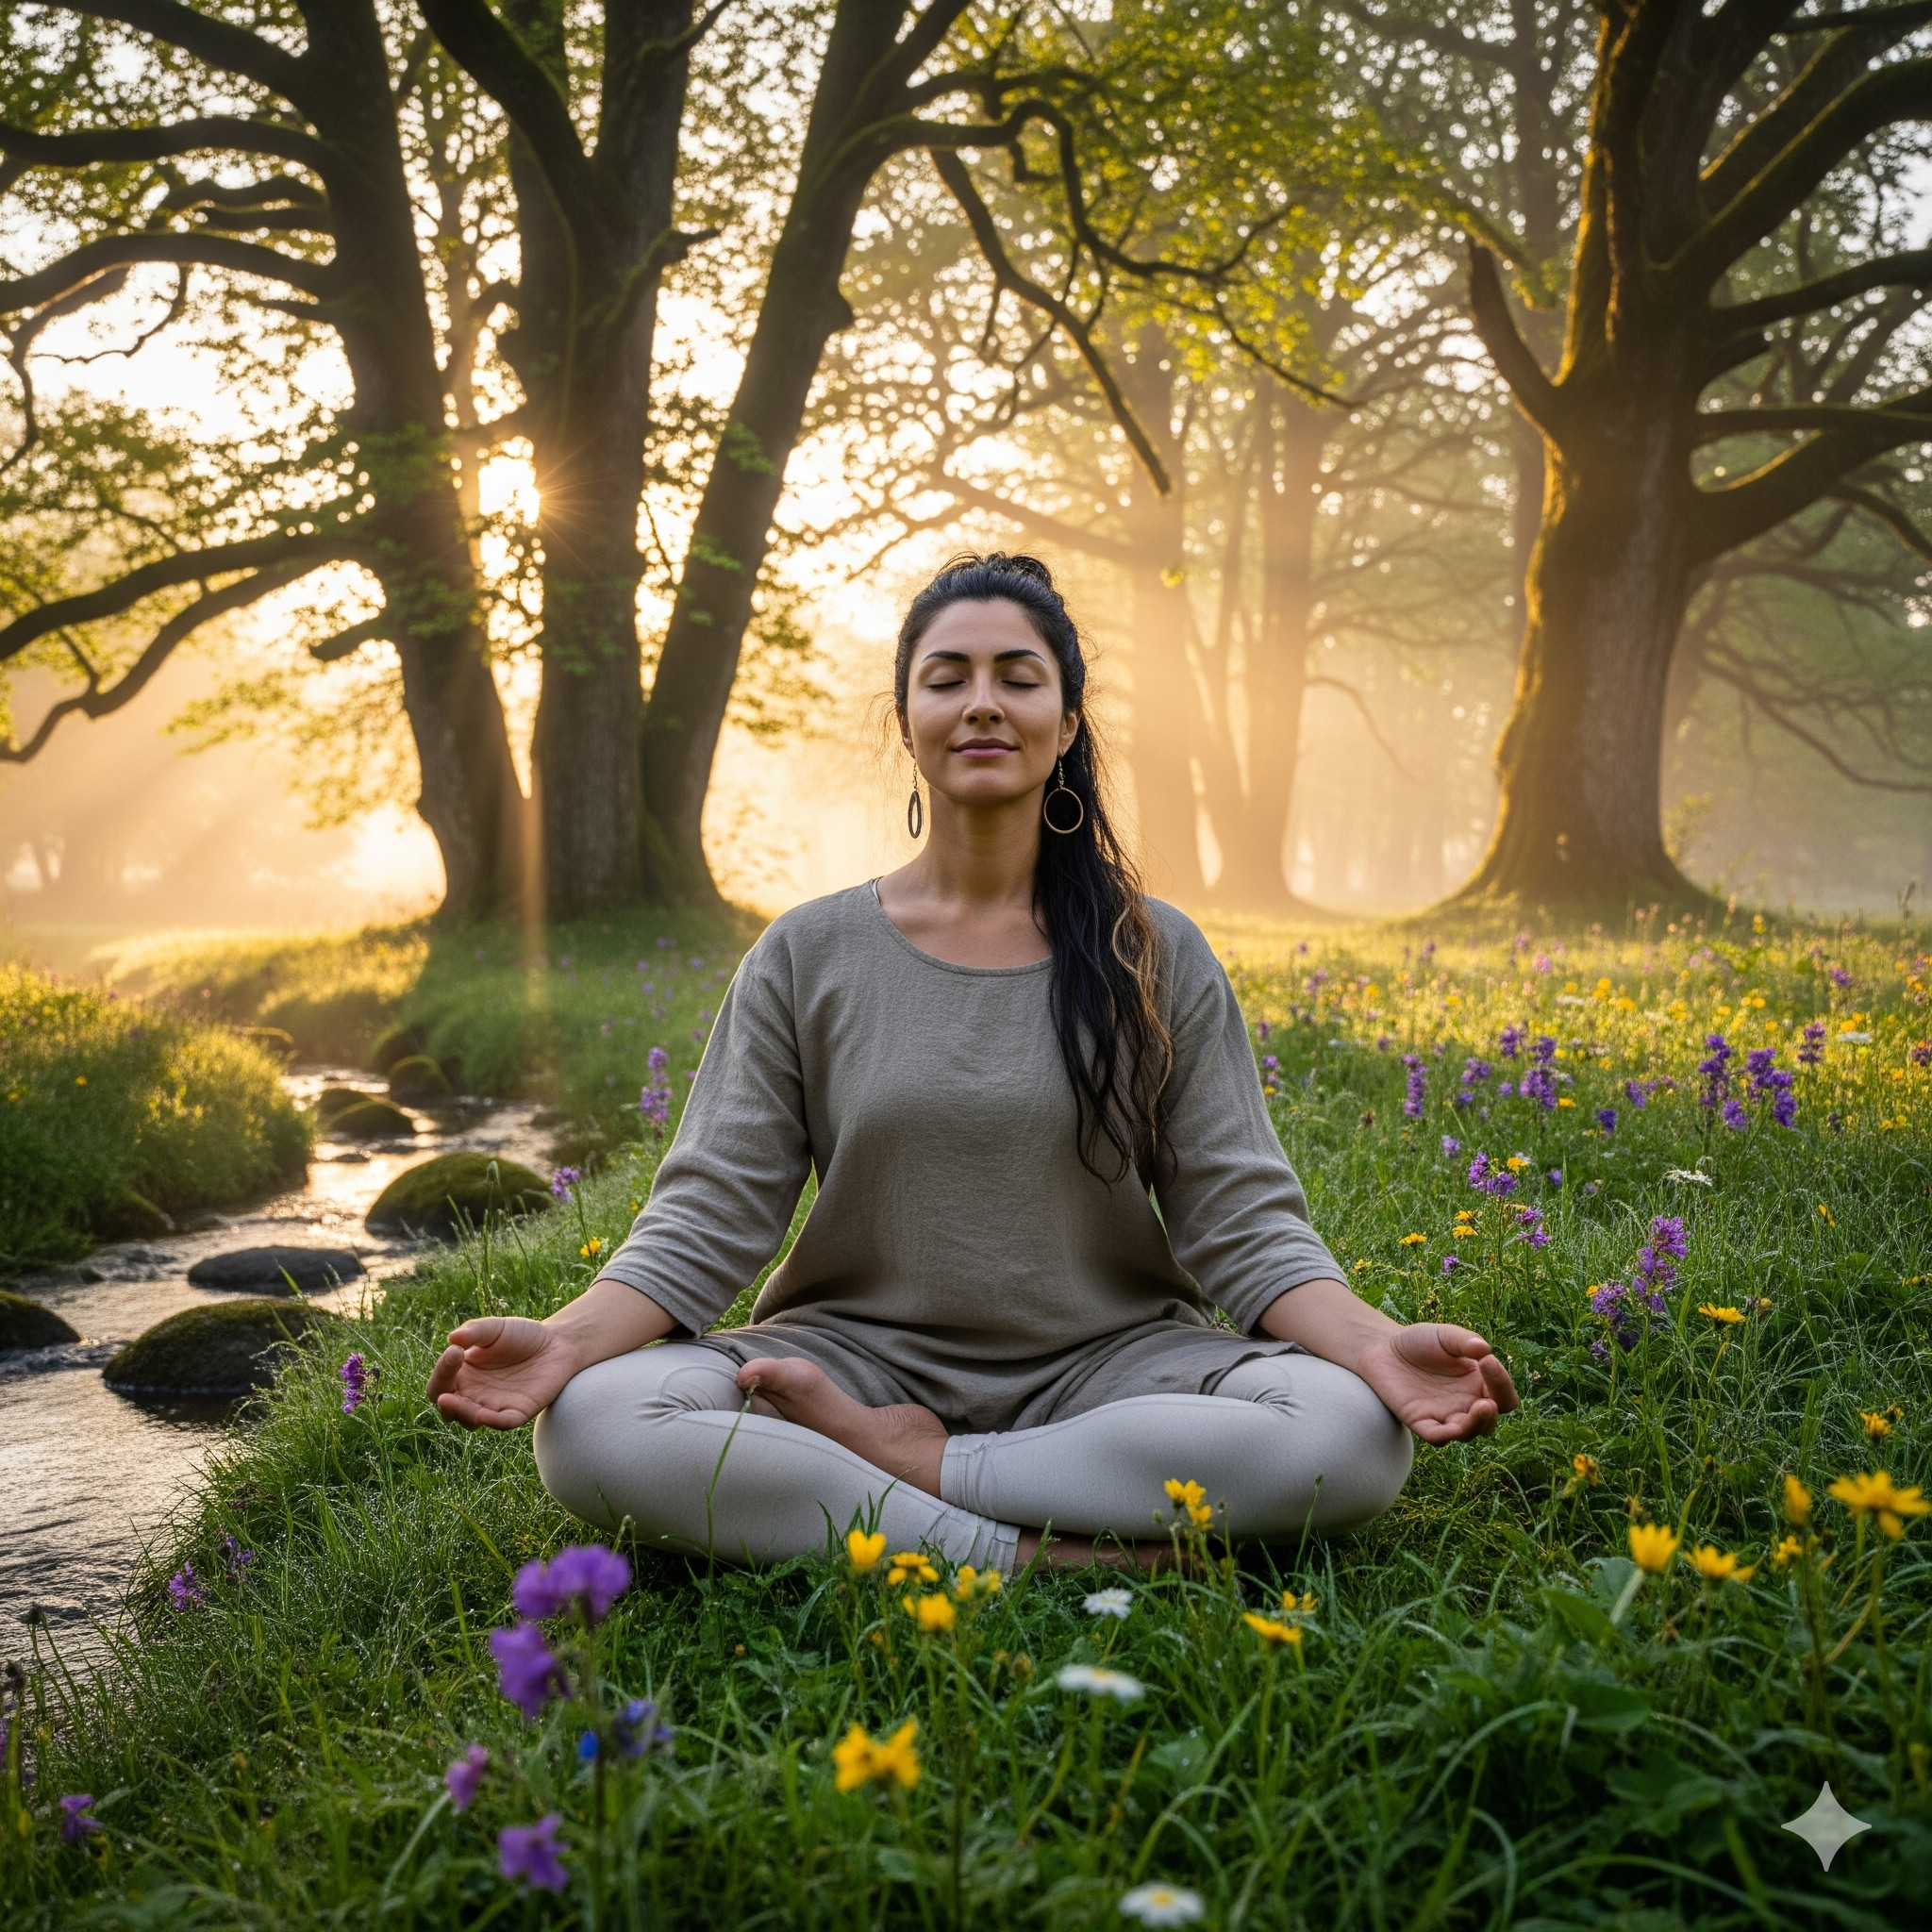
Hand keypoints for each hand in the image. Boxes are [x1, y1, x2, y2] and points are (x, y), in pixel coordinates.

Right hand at [428, 1316, 582, 1429]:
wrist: (557, 1343)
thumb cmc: (521, 1335)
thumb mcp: (495, 1328)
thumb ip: (474, 1331)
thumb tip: (452, 1338)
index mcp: (463, 1375)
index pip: (439, 1384)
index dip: (441, 1372)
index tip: (455, 1351)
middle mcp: (474, 1395)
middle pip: (448, 1409)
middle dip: (445, 1402)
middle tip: (446, 1394)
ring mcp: (495, 1406)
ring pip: (470, 1420)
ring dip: (463, 1413)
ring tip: (457, 1402)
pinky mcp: (519, 1412)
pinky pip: (502, 1423)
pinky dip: (492, 1422)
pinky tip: (483, 1414)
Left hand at [1354, 1323, 1518, 1443]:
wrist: (1384, 1348)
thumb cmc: (1420, 1342)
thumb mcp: (1444, 1335)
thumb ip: (1465, 1341)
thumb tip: (1485, 1350)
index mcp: (1479, 1384)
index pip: (1504, 1396)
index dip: (1502, 1383)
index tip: (1486, 1361)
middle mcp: (1465, 1404)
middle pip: (1489, 1421)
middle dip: (1491, 1414)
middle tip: (1486, 1401)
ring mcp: (1443, 1416)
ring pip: (1467, 1433)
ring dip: (1475, 1425)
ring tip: (1480, 1408)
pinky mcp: (1420, 1422)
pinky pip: (1436, 1438)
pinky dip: (1445, 1436)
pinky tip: (1451, 1428)